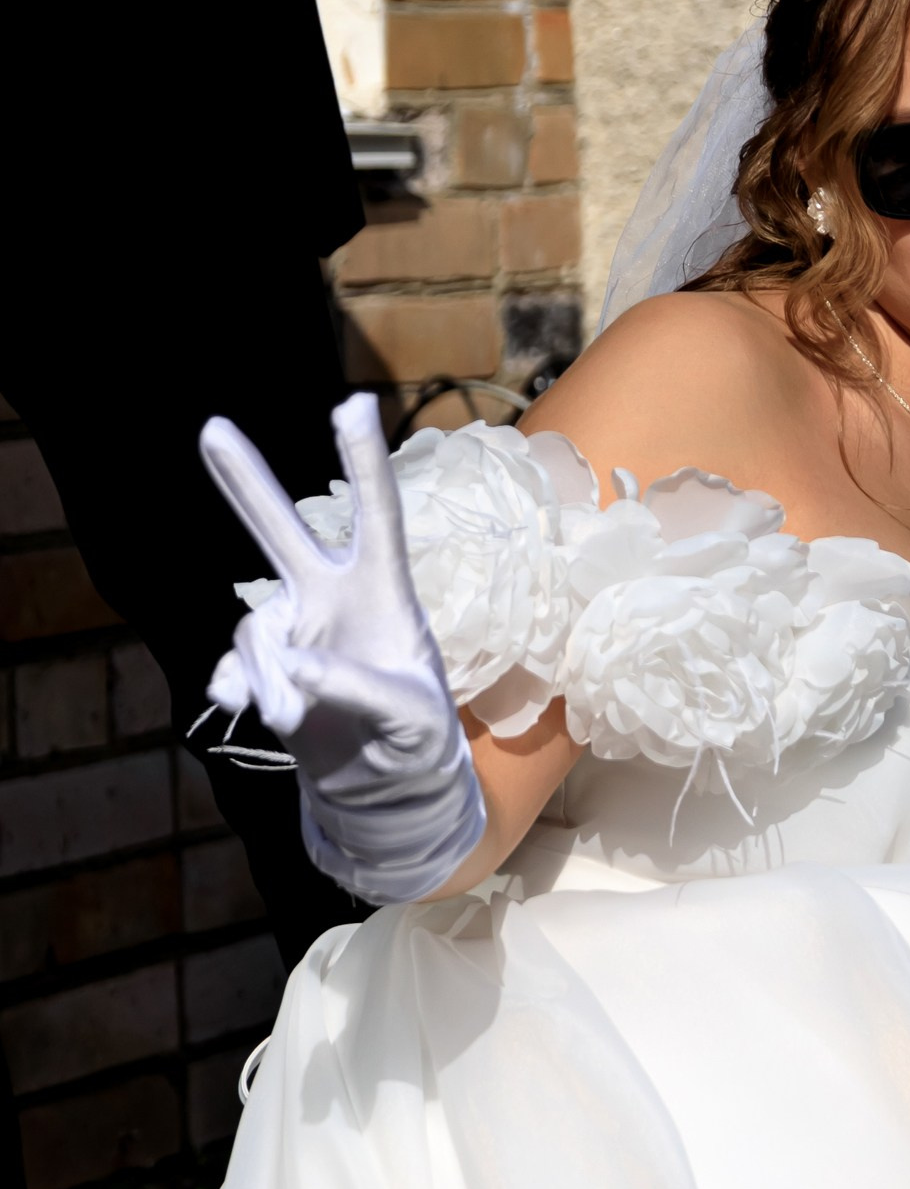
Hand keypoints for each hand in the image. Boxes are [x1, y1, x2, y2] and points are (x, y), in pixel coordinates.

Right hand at [201, 394, 487, 904]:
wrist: (387, 786)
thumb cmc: (419, 740)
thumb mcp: (411, 719)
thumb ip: (358, 688)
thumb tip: (290, 670)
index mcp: (385, 592)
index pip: (377, 517)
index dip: (363, 463)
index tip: (353, 402)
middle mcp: (332, 598)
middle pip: (284, 531)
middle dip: (247, 483)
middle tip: (211, 427)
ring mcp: (295, 630)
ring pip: (255, 627)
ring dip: (264, 669)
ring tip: (290, 716)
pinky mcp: (267, 668)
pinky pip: (238, 664)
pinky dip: (240, 684)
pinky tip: (236, 703)